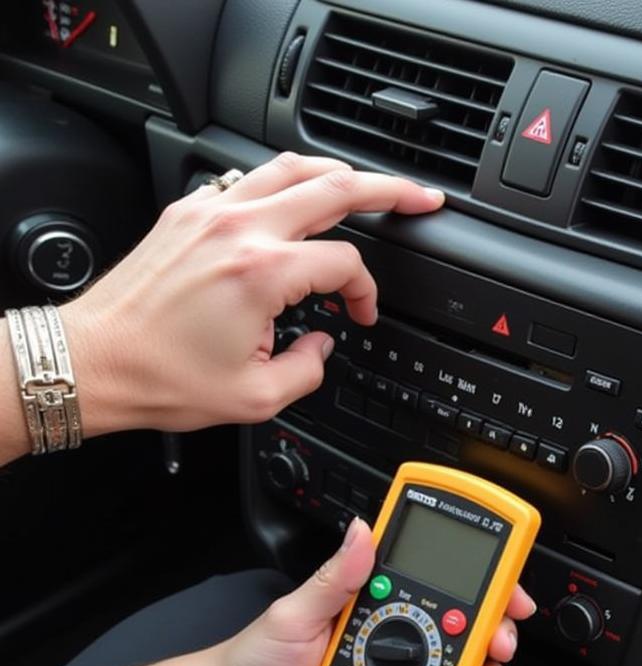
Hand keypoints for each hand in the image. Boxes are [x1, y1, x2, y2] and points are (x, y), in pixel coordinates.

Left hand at [60, 153, 443, 435]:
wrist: (96, 361)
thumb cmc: (162, 378)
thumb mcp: (256, 397)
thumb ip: (309, 369)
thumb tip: (324, 345)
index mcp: (262, 273)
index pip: (345, 262)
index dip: (366, 291)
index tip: (359, 315)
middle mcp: (239, 230)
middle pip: (334, 185)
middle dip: (389, 189)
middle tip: (420, 196)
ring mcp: (209, 213)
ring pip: (291, 166)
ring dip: (337, 172)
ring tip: (365, 184)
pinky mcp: (187, 213)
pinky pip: (248, 179)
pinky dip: (283, 184)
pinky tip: (294, 200)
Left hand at [213, 517, 533, 665]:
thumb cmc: (258, 658)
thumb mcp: (295, 612)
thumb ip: (336, 577)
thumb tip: (362, 531)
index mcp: (379, 603)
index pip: (441, 586)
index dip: (484, 585)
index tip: (510, 592)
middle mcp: (395, 638)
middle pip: (465, 633)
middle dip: (494, 639)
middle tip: (497, 647)